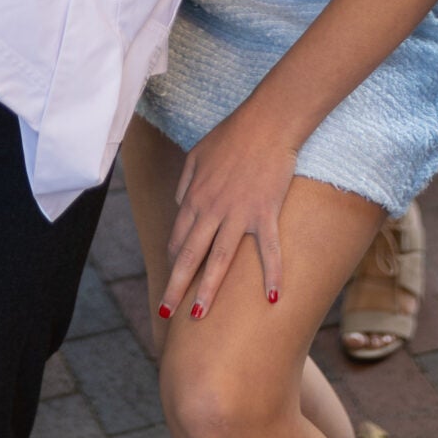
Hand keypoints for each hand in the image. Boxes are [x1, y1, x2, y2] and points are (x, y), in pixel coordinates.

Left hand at [160, 100, 296, 320]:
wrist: (267, 121)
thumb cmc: (232, 134)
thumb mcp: (197, 154)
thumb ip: (186, 182)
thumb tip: (180, 205)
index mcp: (195, 197)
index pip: (179, 238)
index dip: (175, 262)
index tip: (175, 279)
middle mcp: (212, 209)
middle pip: (190, 255)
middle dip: (176, 287)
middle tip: (164, 313)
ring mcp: (239, 213)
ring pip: (220, 259)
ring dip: (208, 290)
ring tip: (198, 316)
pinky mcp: (265, 212)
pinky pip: (268, 249)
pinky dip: (272, 274)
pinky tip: (273, 299)